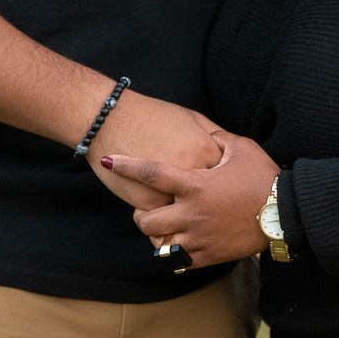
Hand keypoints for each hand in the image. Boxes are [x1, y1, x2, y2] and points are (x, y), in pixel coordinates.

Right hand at [84, 93, 221, 210]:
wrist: (111, 120)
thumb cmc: (150, 115)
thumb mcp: (189, 117)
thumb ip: (212, 134)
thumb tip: (225, 149)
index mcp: (206, 152)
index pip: (227, 177)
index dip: (222, 181)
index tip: (218, 183)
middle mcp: (193, 174)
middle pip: (211, 200)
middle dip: (209, 204)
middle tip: (207, 205)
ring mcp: (172, 192)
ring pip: (189, 217)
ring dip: (188, 217)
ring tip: (187, 214)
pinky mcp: (150, 204)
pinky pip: (166, 222)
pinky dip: (168, 222)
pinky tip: (166, 213)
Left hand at [105, 130, 278, 267]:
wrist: (285, 214)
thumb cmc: (264, 177)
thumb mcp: (241, 148)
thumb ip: (218, 139)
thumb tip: (206, 134)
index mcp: (195, 185)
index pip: (151, 174)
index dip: (127, 165)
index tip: (108, 161)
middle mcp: (191, 212)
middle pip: (147, 219)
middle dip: (140, 215)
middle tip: (145, 210)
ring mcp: (199, 237)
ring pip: (160, 244)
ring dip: (156, 236)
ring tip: (161, 229)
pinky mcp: (209, 255)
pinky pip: (180, 260)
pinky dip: (174, 254)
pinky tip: (177, 245)